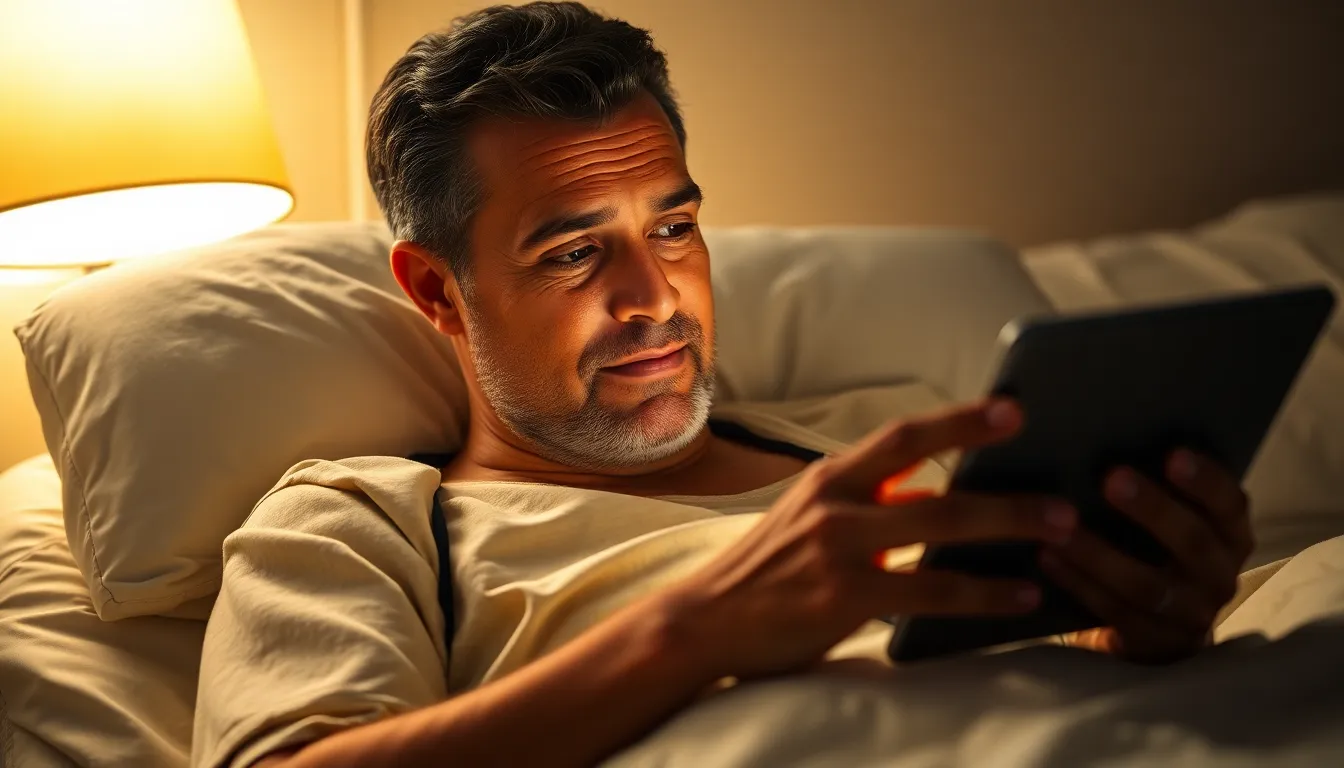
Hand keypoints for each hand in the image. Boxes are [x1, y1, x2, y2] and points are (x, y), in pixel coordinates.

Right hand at [667, 398, 1076, 681]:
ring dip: (1007, 526)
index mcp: (830, 478)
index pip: (902, 436)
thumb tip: (943, 499)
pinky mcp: (844, 596)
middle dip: (1003, 478)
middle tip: (1062, 483)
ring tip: (1060, 530)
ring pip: (941, 528)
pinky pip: (931, 592)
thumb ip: (869, 505)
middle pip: (933, 478)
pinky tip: (1022, 596)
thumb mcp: (811, 520)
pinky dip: (983, 593)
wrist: (704, 619)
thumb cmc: (769, 572)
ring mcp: (838, 548)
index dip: (959, 419)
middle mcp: (835, 502)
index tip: (1012, 408)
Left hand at [1043, 450, 1252, 662]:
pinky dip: (1078, 583)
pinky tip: (1048, 558)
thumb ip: (1154, 488)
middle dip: (1153, 510)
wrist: (1154, 630)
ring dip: (1099, 553)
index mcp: (1229, 537)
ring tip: (1059, 527)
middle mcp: (1218, 576)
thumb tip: (1105, 432)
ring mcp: (1188, 615)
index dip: (1206, 481)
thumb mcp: (1167, 523)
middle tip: (1111, 478)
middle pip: (1193, 543)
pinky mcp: (1151, 643)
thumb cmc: (1152, 551)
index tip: (1173, 454)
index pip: (1231, 506)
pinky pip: (1114, 612)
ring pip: (1147, 585)